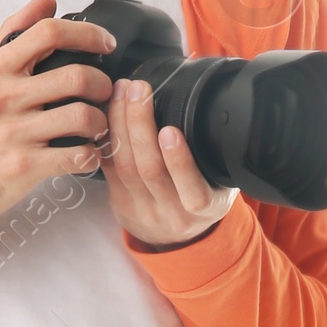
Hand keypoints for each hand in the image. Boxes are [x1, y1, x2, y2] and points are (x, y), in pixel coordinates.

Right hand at [0, 0, 116, 239]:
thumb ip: (12, 36)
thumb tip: (47, 1)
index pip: (49, 33)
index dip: (87, 34)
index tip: (106, 44)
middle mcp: (3, 97)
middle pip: (76, 76)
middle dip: (102, 84)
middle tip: (105, 93)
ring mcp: (14, 133)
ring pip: (81, 117)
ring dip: (100, 122)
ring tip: (97, 127)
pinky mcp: (23, 167)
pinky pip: (75, 157)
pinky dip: (90, 156)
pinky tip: (86, 154)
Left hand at [99, 78, 237, 248]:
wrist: (176, 236)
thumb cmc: (204, 195)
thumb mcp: (222, 182)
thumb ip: (214, 155)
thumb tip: (210, 104)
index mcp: (204, 208)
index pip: (191, 189)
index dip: (179, 160)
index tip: (171, 130)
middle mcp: (171, 214)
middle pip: (149, 170)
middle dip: (140, 125)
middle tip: (138, 89)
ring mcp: (142, 211)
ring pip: (125, 166)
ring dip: (120, 124)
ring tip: (122, 92)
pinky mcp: (119, 203)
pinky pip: (107, 168)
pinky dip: (105, 138)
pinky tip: (105, 111)